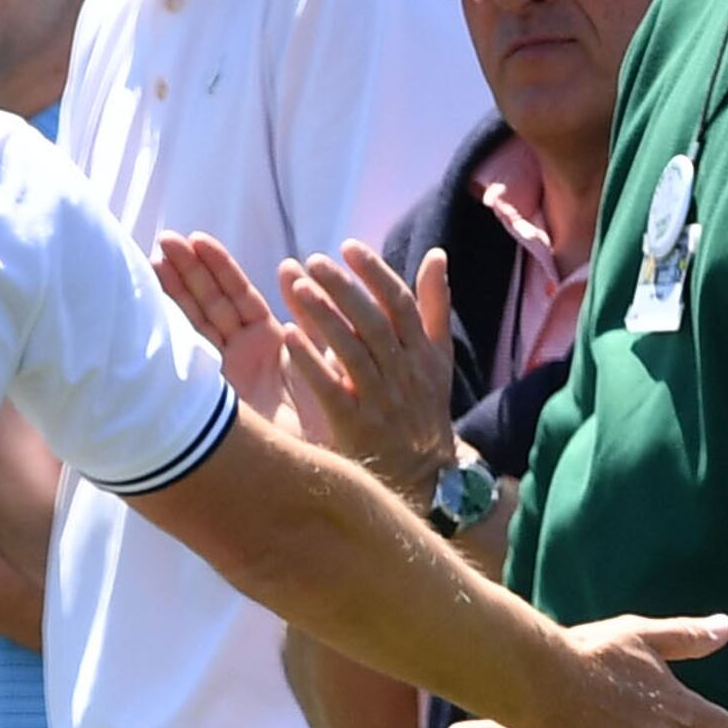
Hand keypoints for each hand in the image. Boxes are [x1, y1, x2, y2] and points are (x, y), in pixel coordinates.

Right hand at [152, 232, 316, 440]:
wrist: (310, 467)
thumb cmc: (324, 421)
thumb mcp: (323, 362)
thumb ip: (311, 322)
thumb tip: (295, 271)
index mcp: (266, 344)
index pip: (236, 297)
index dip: (217, 268)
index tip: (197, 240)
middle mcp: (237, 356)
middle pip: (207, 303)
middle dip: (187, 271)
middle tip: (165, 240)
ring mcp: (218, 372)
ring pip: (191, 323)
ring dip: (171, 290)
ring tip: (151, 257)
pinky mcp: (209, 386)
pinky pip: (188, 346)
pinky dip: (169, 321)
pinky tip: (151, 296)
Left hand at [279, 243, 456, 507]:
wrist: (424, 479)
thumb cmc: (423, 411)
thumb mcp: (438, 360)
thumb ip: (434, 306)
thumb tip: (438, 255)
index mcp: (421, 352)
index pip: (400, 304)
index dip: (375, 273)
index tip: (349, 247)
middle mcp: (403, 373)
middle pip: (373, 322)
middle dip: (344, 288)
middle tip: (314, 260)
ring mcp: (379, 401)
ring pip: (352, 351)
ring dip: (324, 317)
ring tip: (297, 287)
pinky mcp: (355, 426)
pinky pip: (331, 389)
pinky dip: (310, 362)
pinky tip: (288, 336)